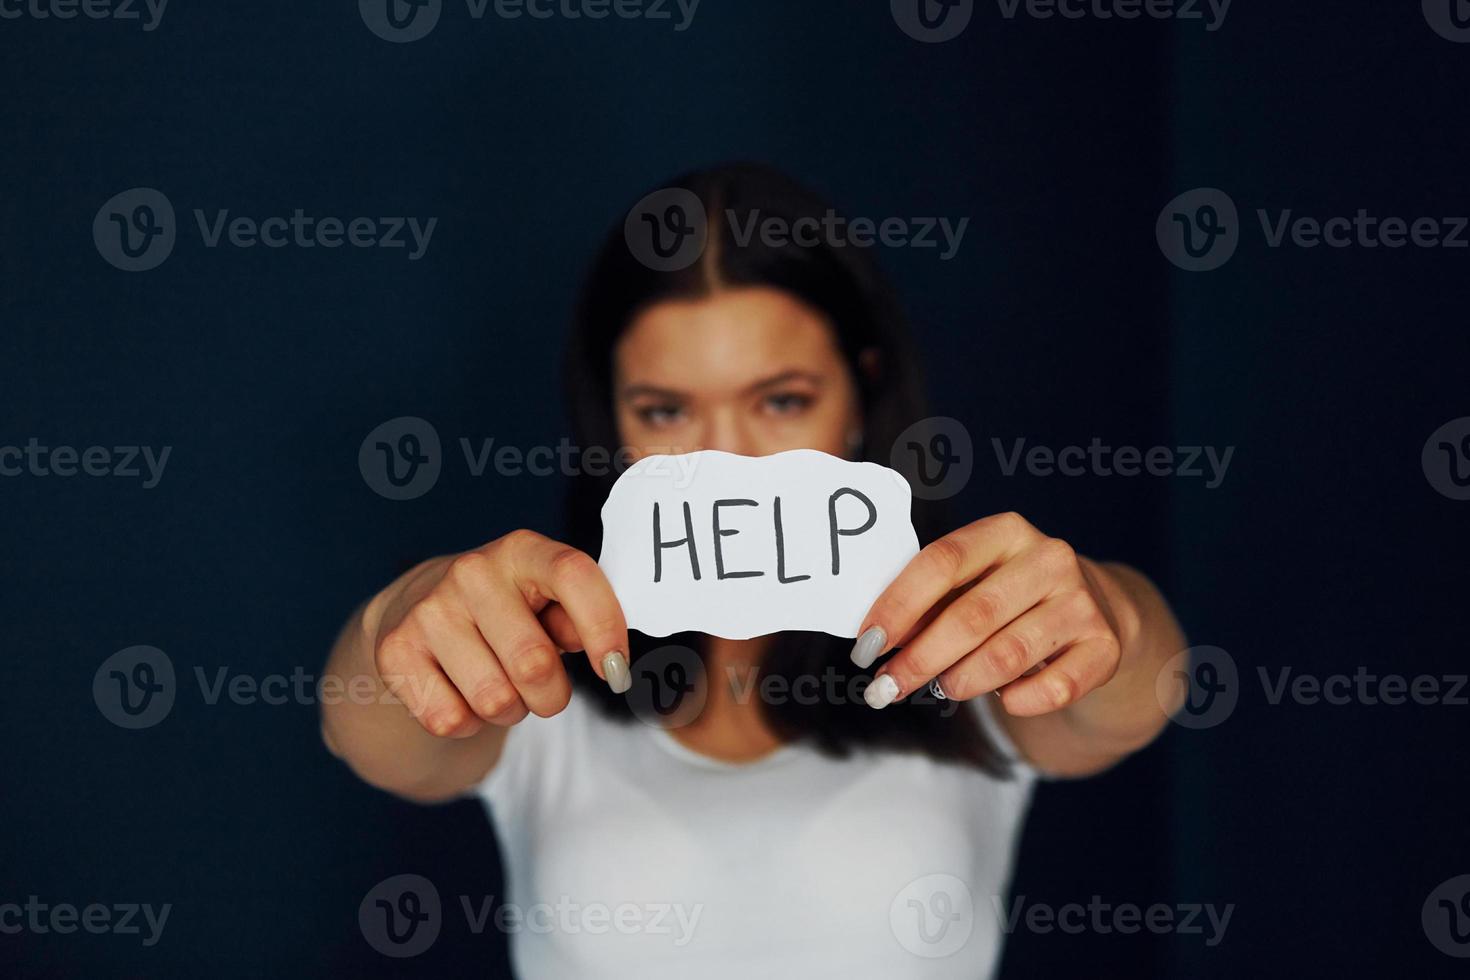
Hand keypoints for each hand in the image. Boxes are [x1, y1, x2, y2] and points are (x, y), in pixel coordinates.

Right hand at [369, 530, 630, 738]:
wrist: (418, 608)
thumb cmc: (508, 609)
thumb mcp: (548, 600)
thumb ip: (581, 617)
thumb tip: (607, 655)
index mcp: (523, 550)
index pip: (574, 575)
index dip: (604, 627)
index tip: (615, 671)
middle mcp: (473, 572)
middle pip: (534, 663)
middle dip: (551, 695)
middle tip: (543, 689)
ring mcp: (429, 610)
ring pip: (495, 700)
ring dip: (510, 711)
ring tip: (500, 685)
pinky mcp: (395, 651)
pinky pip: (451, 720)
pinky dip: (467, 724)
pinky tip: (461, 692)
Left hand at [851, 512, 1127, 714]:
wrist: (1092, 611)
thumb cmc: (1008, 597)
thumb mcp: (971, 582)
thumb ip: (929, 601)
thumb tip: (876, 642)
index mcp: (1004, 531)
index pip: (941, 562)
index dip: (898, 605)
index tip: (866, 645)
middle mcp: (1048, 558)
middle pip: (972, 615)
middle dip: (920, 658)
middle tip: (886, 688)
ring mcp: (1081, 601)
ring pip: (1008, 654)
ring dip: (962, 681)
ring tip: (942, 688)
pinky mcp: (1104, 646)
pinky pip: (1054, 687)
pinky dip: (1019, 700)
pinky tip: (1002, 700)